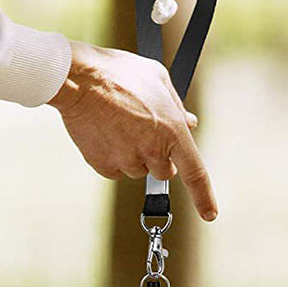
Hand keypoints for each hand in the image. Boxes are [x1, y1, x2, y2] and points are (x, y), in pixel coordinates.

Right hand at [48, 42, 216, 220]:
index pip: (195, 174)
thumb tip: (190, 123)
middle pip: (163, 172)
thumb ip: (177, 106)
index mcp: (172, 131)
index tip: (210, 214)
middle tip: (143, 133)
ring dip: (133, 155)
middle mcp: (152, 151)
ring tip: (118, 124)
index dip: (204, 197)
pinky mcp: (103, 165)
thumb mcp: (157, 78)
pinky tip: (104, 132)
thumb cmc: (118, 72)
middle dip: (158, 158)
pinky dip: (112, 157)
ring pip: (137, 171)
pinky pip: (114, 171)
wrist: (77, 78)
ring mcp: (127, 160)